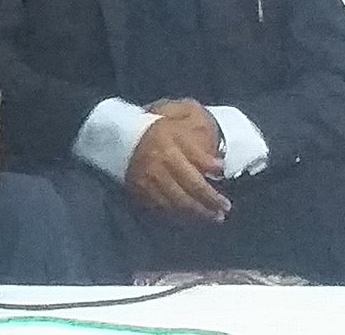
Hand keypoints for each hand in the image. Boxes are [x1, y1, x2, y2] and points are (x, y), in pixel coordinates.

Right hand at [126, 101, 229, 222]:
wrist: (118, 135)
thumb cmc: (154, 129)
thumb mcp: (178, 127)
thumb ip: (198, 147)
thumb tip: (219, 167)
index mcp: (170, 150)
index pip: (196, 174)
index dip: (212, 187)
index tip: (225, 194)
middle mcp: (159, 168)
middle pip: (188, 192)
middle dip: (208, 204)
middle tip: (223, 212)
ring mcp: (148, 182)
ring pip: (176, 203)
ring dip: (196, 213)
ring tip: (211, 217)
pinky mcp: (139, 191)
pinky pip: (161, 207)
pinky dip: (176, 214)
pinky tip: (188, 216)